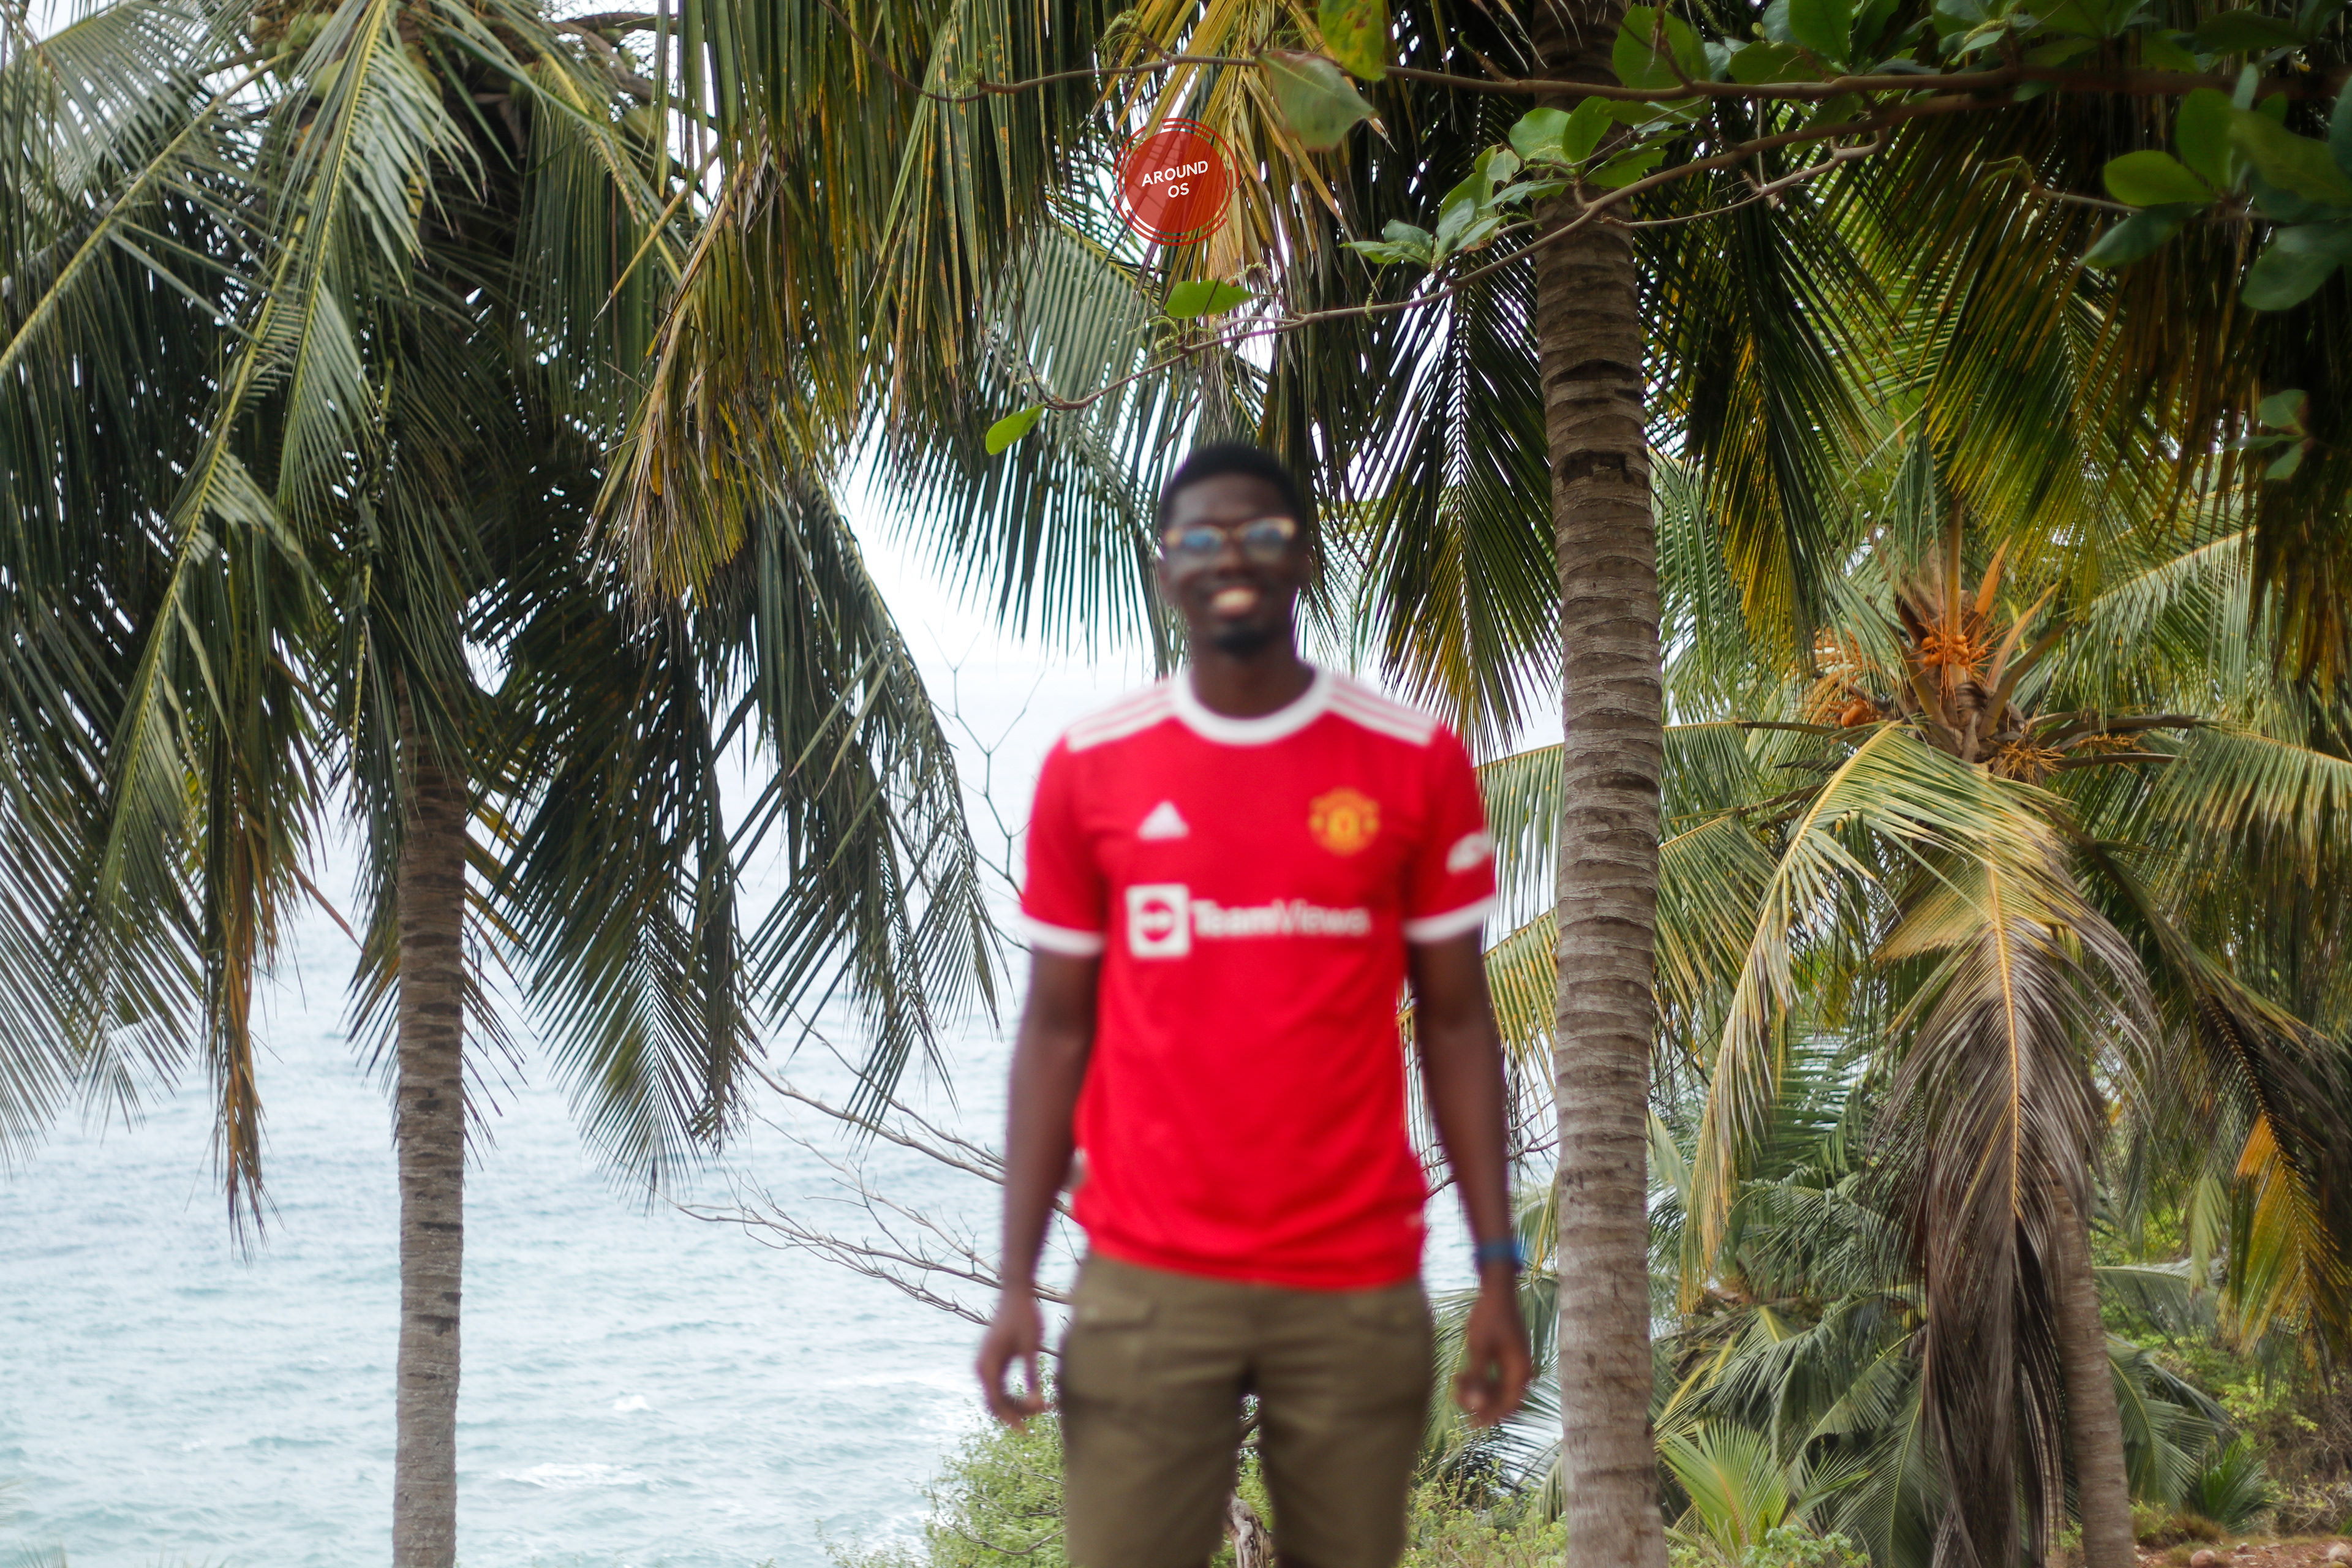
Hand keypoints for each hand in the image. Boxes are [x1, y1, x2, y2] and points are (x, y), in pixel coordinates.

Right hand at [977, 1287, 1048, 1426]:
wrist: (1016, 1292)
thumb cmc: (1025, 1316)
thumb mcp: (1031, 1347)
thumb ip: (1032, 1375)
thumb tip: (1037, 1403)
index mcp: (988, 1365)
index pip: (996, 1402)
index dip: (1012, 1418)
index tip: (1027, 1431)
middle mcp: (982, 1367)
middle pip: (995, 1403)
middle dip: (1016, 1413)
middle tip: (1042, 1415)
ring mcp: (987, 1365)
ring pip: (998, 1396)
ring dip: (1016, 1405)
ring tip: (1042, 1407)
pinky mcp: (994, 1361)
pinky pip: (1001, 1387)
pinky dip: (1015, 1395)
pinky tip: (1035, 1397)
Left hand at [1453, 1273, 1531, 1427]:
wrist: (1496, 1291)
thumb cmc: (1489, 1317)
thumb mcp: (1479, 1348)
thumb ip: (1477, 1377)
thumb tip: (1474, 1405)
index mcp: (1520, 1370)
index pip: (1509, 1404)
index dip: (1491, 1415)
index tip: (1471, 1422)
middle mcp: (1521, 1371)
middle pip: (1503, 1399)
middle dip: (1481, 1402)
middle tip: (1457, 1398)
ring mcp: (1514, 1364)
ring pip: (1497, 1389)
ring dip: (1478, 1390)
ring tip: (1456, 1384)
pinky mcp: (1506, 1359)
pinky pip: (1495, 1378)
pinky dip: (1479, 1380)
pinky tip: (1461, 1376)